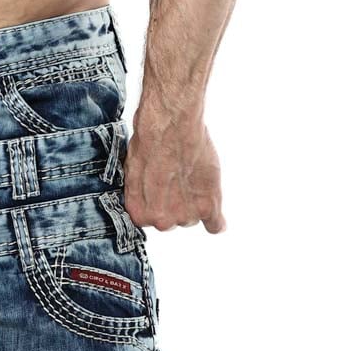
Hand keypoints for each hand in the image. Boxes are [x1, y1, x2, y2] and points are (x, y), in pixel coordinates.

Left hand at [124, 115, 225, 233]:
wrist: (171, 125)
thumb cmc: (150, 143)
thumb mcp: (134, 174)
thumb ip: (143, 195)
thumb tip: (148, 197)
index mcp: (141, 214)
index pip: (154, 220)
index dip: (160, 202)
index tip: (164, 189)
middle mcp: (161, 221)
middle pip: (174, 220)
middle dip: (176, 202)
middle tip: (179, 177)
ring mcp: (185, 216)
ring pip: (192, 217)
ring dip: (194, 202)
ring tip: (191, 174)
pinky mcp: (207, 206)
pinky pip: (215, 224)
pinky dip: (215, 221)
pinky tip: (215, 220)